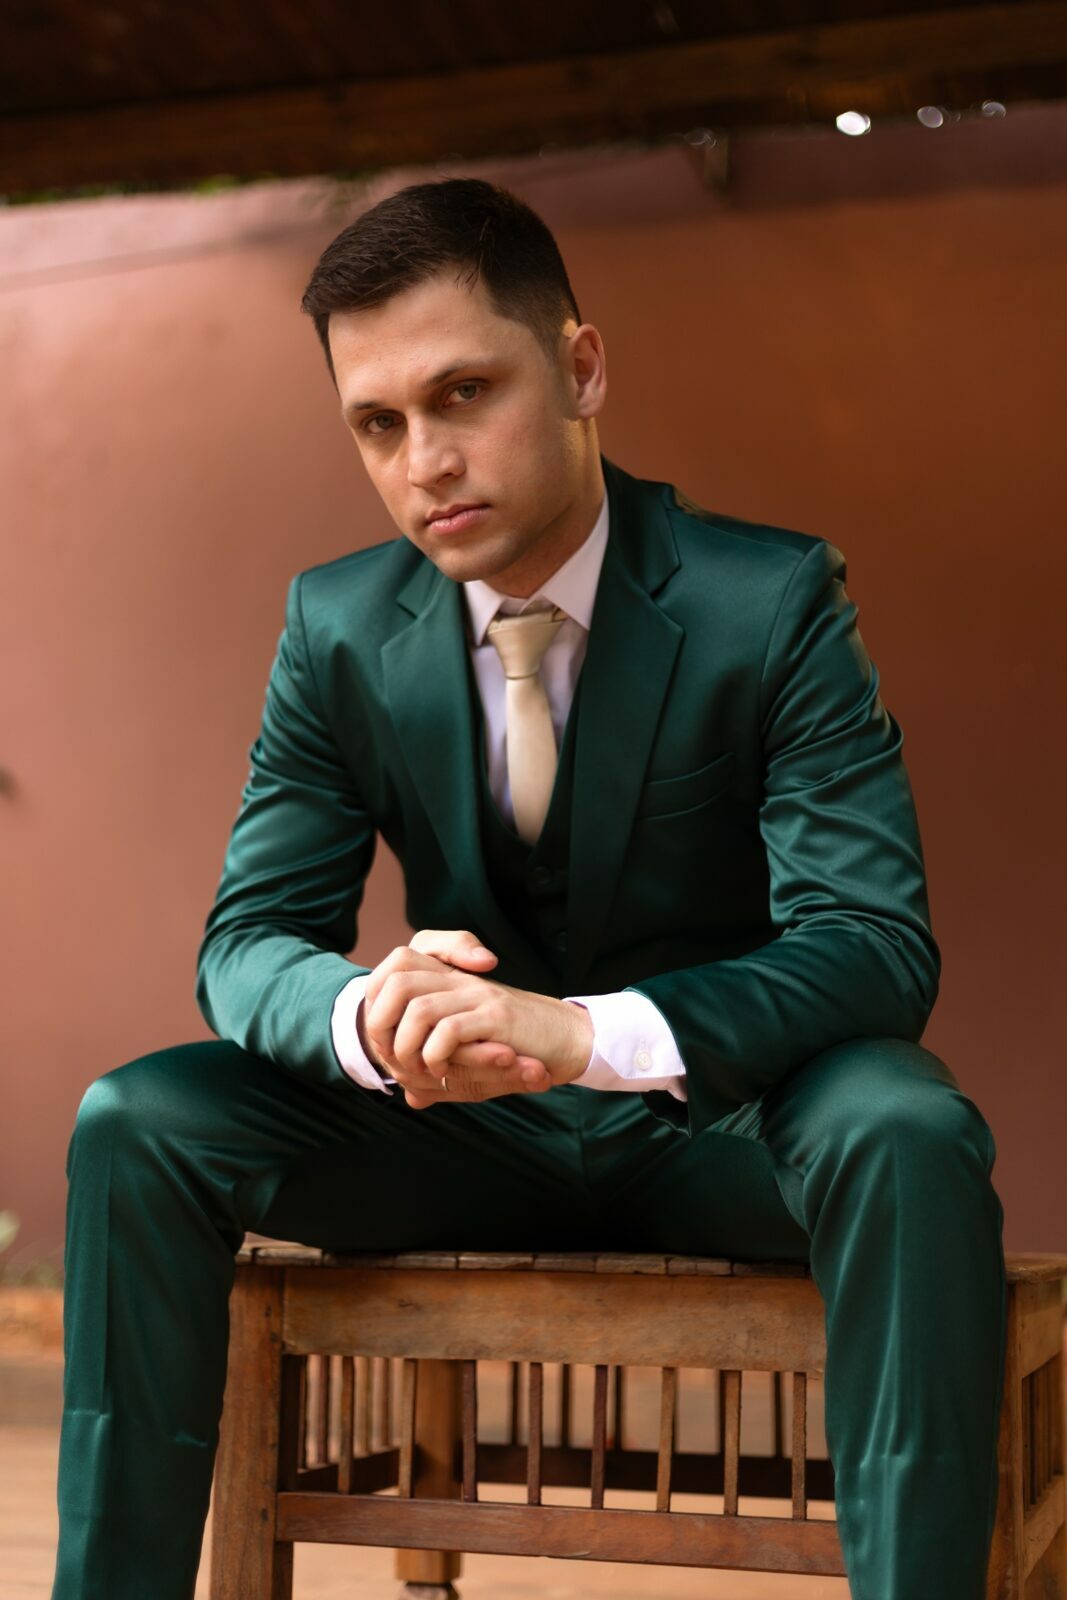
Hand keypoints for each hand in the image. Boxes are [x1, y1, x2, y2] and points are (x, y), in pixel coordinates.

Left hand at [359, 929, 554, 1106]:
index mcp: (453, 981)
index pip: (400, 962)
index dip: (378, 996)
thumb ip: (441, 1075)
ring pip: (418, 1007)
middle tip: (394, 1056)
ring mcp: (480, 996)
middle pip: (398, 979)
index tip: (385, 1035)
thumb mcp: (474, 1064)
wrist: (571, 1040)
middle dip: (381, 1022)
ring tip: (418, 1069)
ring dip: (407, 1046)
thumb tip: (413, 1098)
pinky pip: (450, 1029)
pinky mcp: (498, 1017)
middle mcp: (463, 982)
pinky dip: (436, 1055)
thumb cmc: (522, 1051)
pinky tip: (443, 1070)